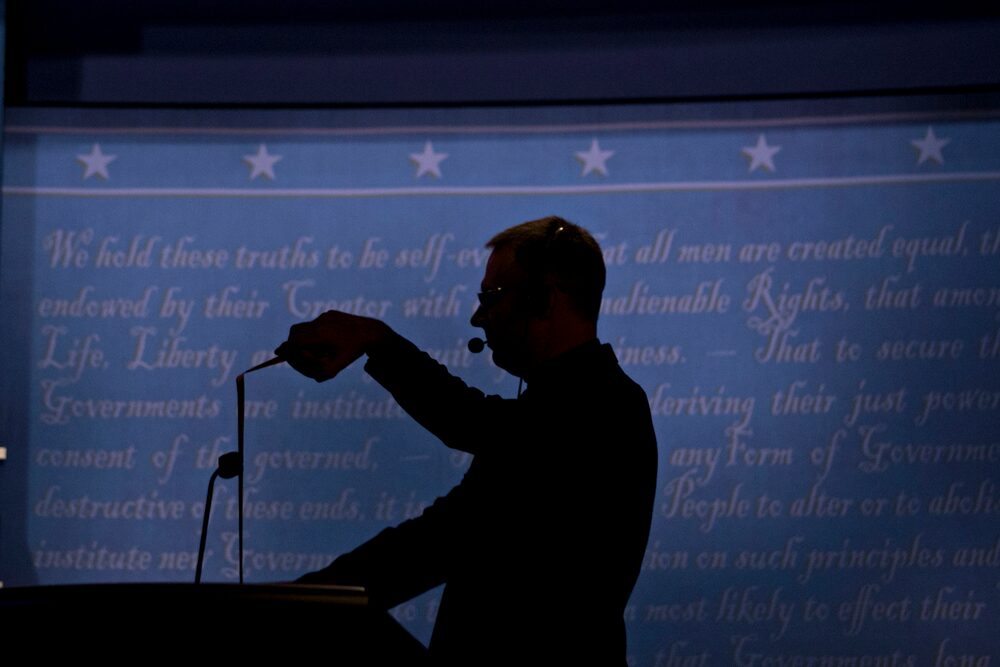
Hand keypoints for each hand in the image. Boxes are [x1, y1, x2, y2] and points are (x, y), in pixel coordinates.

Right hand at [275, 310, 390, 381]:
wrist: (372, 331)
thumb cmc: (355, 350)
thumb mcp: (341, 364)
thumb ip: (326, 373)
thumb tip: (315, 378)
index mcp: (320, 334)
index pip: (295, 340)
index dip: (286, 348)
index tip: (279, 352)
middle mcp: (320, 322)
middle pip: (296, 331)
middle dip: (293, 342)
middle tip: (292, 352)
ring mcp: (326, 316)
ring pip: (306, 325)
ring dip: (304, 336)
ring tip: (311, 347)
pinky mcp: (331, 313)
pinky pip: (317, 322)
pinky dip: (315, 331)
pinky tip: (328, 339)